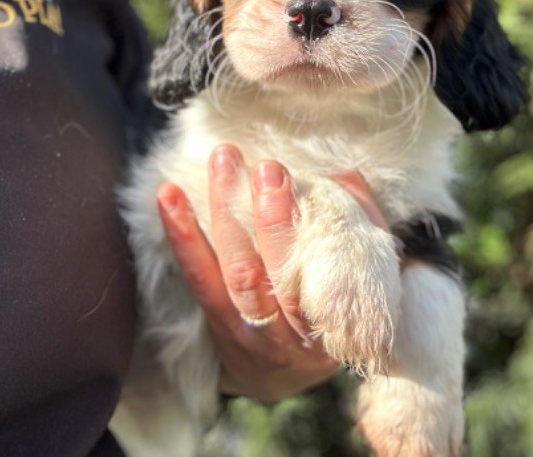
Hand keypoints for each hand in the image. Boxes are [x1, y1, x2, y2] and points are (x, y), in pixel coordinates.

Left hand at [156, 144, 387, 402]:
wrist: (286, 373)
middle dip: (269, 217)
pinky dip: (183, 235)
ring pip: (235, 273)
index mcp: (331, 324)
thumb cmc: (332, 308)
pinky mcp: (217, 321)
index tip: (290, 177)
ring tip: (223, 161)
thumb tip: (343, 175)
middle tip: (264, 167)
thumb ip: (360, 226)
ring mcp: (248, 331)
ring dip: (225, 211)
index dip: (300, 229)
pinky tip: (169, 195)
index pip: (316, 278)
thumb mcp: (364, 277)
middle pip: (270, 276)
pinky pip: (198, 278)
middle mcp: (287, 336)